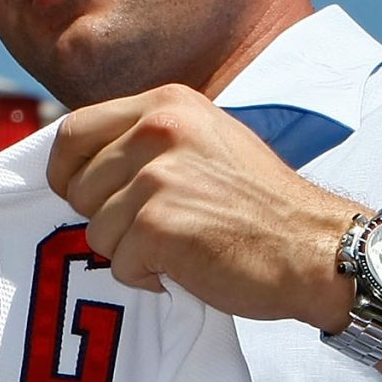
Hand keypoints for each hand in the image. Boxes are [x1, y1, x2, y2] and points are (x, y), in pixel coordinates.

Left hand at [45, 86, 361, 328]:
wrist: (315, 248)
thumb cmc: (259, 205)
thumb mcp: (204, 142)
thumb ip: (147, 142)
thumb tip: (78, 163)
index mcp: (166, 104)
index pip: (73, 131)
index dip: (67, 171)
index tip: (82, 195)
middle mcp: (159, 130)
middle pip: (78, 186)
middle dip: (105, 217)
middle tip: (157, 227)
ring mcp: (158, 177)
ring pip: (96, 230)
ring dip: (130, 251)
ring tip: (181, 245)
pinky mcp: (159, 225)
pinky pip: (119, 264)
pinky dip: (147, 277)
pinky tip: (188, 267)